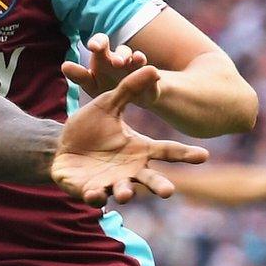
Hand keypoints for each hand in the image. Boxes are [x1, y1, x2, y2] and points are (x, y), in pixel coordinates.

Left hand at [49, 65, 209, 205]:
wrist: (61, 147)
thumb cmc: (90, 128)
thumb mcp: (108, 105)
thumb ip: (128, 90)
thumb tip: (152, 69)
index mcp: (139, 149)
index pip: (167, 151)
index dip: (185, 154)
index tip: (204, 155)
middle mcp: (130, 169)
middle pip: (151, 180)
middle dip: (159, 186)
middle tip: (169, 192)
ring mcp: (111, 182)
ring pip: (124, 191)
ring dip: (126, 193)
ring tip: (126, 193)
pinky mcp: (90, 190)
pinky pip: (95, 195)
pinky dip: (95, 196)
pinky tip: (94, 193)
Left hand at [59, 32, 151, 99]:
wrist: (135, 96)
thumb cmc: (107, 86)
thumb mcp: (92, 84)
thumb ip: (79, 75)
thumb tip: (64, 66)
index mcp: (103, 58)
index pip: (100, 44)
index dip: (97, 42)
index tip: (93, 47)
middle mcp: (119, 58)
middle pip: (116, 47)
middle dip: (113, 48)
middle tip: (106, 54)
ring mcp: (133, 65)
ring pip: (129, 55)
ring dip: (125, 56)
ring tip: (121, 63)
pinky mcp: (147, 75)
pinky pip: (148, 69)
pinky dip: (145, 69)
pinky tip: (146, 69)